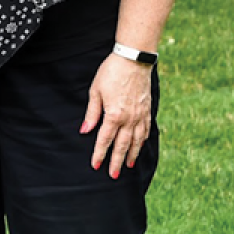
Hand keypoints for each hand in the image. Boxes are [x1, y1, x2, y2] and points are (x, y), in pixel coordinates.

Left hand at [80, 53, 152, 178]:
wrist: (134, 58)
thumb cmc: (112, 72)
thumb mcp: (96, 90)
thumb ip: (92, 113)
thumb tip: (85, 130)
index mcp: (114, 115)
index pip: (105, 140)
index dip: (99, 154)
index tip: (95, 165)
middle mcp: (129, 119)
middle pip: (122, 145)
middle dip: (117, 161)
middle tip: (113, 175)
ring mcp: (140, 115)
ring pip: (136, 141)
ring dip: (132, 154)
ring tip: (128, 165)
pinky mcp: (147, 109)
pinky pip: (146, 130)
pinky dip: (142, 141)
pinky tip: (140, 146)